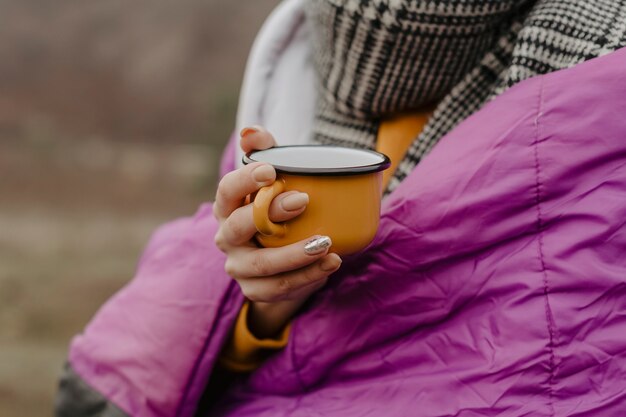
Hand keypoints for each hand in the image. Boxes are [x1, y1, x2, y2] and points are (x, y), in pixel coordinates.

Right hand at [213, 126, 341, 337]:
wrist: (283, 258)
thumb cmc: (277, 209)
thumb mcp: (274, 179)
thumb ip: (267, 151)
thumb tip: (250, 132)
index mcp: (227, 207)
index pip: (226, 191)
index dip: (244, 181)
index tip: (271, 171)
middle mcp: (227, 237)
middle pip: (240, 227)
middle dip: (270, 213)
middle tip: (303, 200)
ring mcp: (239, 266)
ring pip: (262, 264)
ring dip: (295, 254)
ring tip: (327, 243)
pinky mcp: (255, 290)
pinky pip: (279, 287)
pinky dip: (307, 276)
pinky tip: (332, 262)